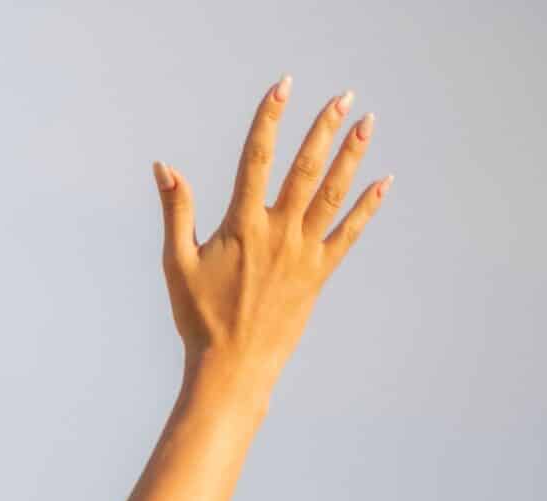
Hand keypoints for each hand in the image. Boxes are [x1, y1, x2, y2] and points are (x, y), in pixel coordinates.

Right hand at [155, 78, 389, 393]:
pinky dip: (366, 207)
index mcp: (243, 226)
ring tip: (367, 122)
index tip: (282, 88)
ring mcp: (303, 252)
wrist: (232, 367)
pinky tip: (382, 182)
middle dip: (324, 129)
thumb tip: (164, 168)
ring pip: (333, 193)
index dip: (269, 119)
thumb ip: (176, 210)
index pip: (257, 159)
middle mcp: (278, 232)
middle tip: (343, 97)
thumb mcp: (177, 263)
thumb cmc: (199, 318)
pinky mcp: (318, 273)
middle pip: (306, 168)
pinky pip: (348, 233)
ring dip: (352, 155)